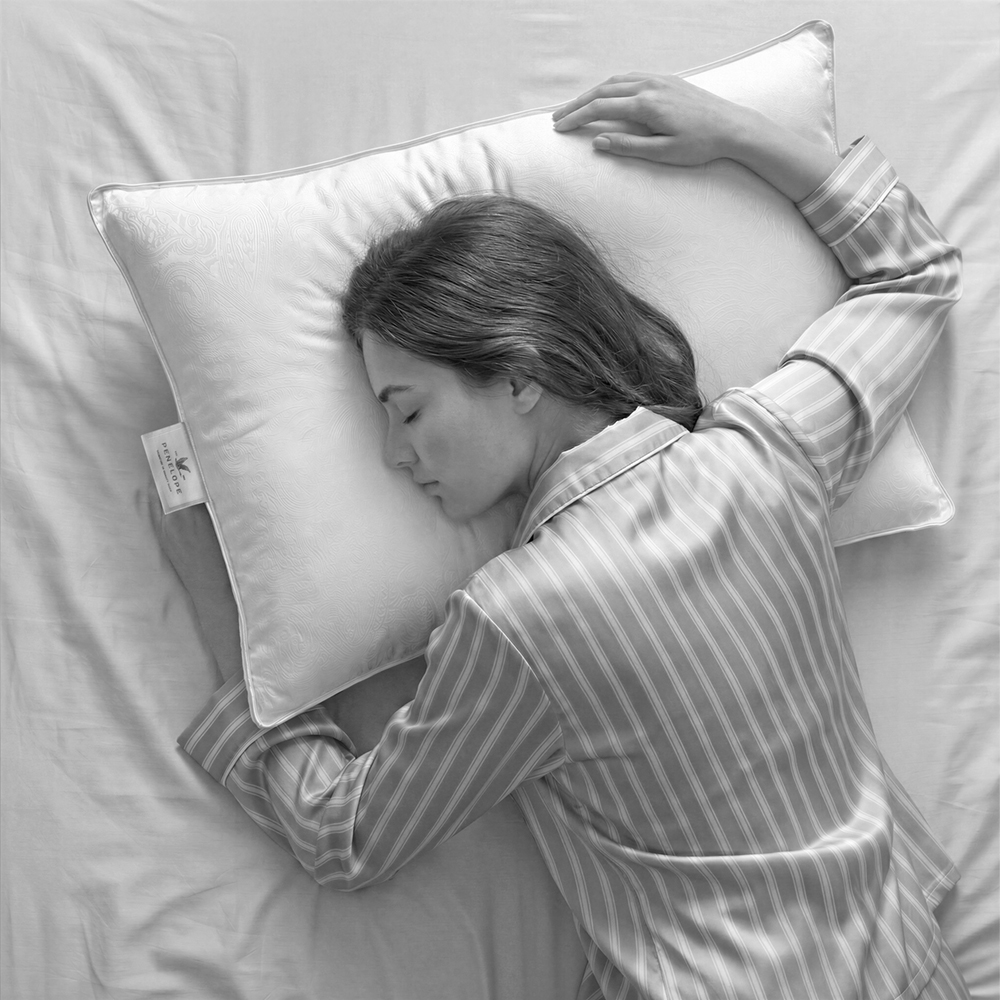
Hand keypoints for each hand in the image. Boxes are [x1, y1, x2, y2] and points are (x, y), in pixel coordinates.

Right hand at [552, 73, 753, 166]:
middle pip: (602, 91)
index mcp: (646, 105)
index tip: (559, 128)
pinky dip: (611, 86)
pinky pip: (630, 78)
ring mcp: (658, 80)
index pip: (600, 108)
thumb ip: (628, 146)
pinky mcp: (666, 80)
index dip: (576, 118)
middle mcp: (649, 86)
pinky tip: (606, 94)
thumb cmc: (701, 144)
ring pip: (615, 81)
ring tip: (576, 107)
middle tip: (558, 117)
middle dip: (577, 104)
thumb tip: (597, 141)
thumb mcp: (663, 153)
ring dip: (592, 93)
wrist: (732, 126)